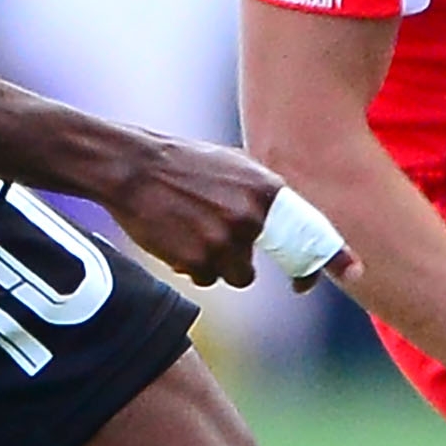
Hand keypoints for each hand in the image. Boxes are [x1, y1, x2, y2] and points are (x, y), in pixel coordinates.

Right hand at [97, 135, 286, 287]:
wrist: (134, 167)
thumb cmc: (180, 163)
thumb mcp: (232, 165)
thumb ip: (258, 195)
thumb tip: (282, 220)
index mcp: (266, 190)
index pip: (304, 238)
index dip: (311, 267)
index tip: (304, 282)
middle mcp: (251, 218)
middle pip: (251, 266)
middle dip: (233, 260)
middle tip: (211, 243)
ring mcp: (225, 241)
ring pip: (229, 275)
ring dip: (211, 264)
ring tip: (188, 233)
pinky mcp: (198, 259)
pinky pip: (203, 278)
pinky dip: (190, 266)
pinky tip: (175, 238)